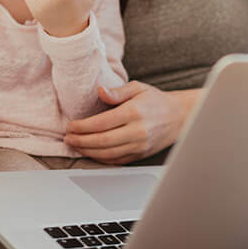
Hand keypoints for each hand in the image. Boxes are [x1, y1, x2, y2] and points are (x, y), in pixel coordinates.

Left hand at [64, 82, 192, 163]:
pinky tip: (91, 153)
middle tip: (68, 138)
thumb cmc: (156, 100)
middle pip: (101, 141)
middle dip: (80, 141)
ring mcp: (140, 145)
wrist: (179, 116)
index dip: (82, 126)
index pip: (101, 123)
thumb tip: (100, 92)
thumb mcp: (138, 88)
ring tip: (75, 145)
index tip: (70, 126)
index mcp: (134, 112)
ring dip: (88, 151)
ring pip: (107, 153)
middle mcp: (137, 131)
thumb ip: (117, 91)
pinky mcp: (141, 155)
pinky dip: (101, 159)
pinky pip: (117, 160)